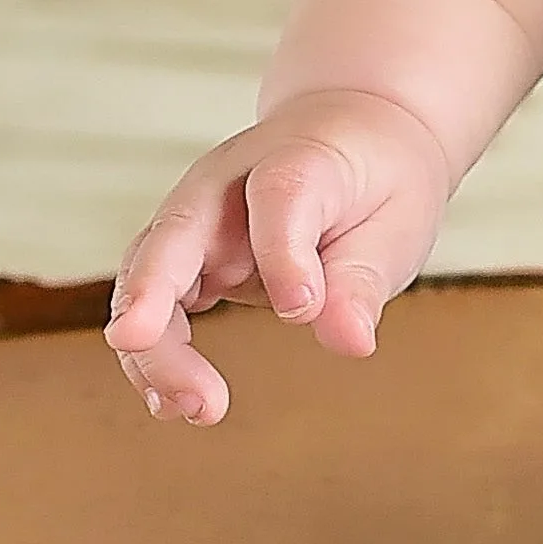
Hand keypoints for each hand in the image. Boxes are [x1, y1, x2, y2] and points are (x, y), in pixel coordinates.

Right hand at [104, 89, 455, 424]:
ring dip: (154, 347)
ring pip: (146, 276)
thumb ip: (362, 281)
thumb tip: (350, 342)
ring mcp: (197, 219)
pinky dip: (156, 354)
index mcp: (295, 160)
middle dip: (152, 299)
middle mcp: (226, 185)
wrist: (348, 135)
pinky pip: (154, 304)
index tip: (303, 309)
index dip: (284, 253)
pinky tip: (170, 404)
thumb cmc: (376, 180)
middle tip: (157, 358)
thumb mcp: (396, 224)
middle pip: (174, 236)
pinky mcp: (186, 257)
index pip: (279, 196)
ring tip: (193, 408)